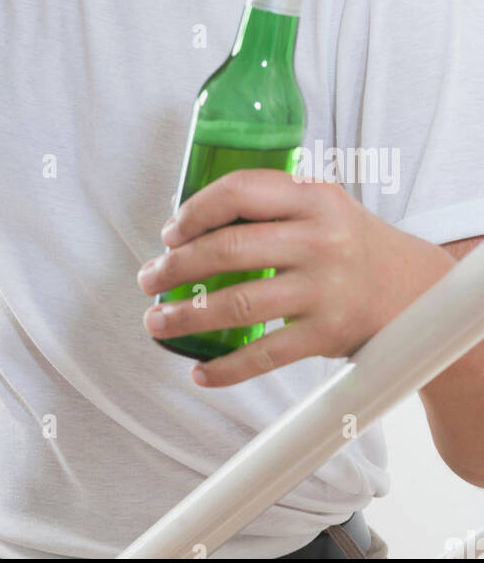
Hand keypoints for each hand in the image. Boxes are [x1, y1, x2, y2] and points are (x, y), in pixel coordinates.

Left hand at [136, 169, 451, 386]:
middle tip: (149, 278)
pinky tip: (200, 371)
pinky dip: (227, 368)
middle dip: (176, 266)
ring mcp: (324, 289)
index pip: (240, 191)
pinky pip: (266, 354)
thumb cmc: (347, 241)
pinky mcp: (327, 334)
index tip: (169, 233)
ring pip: (239, 304)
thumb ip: (267, 203)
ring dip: (186, 316)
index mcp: (313, 195)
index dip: (195, 211)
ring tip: (156, 321)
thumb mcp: (320, 203)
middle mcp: (320, 239)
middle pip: (230, 249)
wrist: (414, 289)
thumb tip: (186, 225)